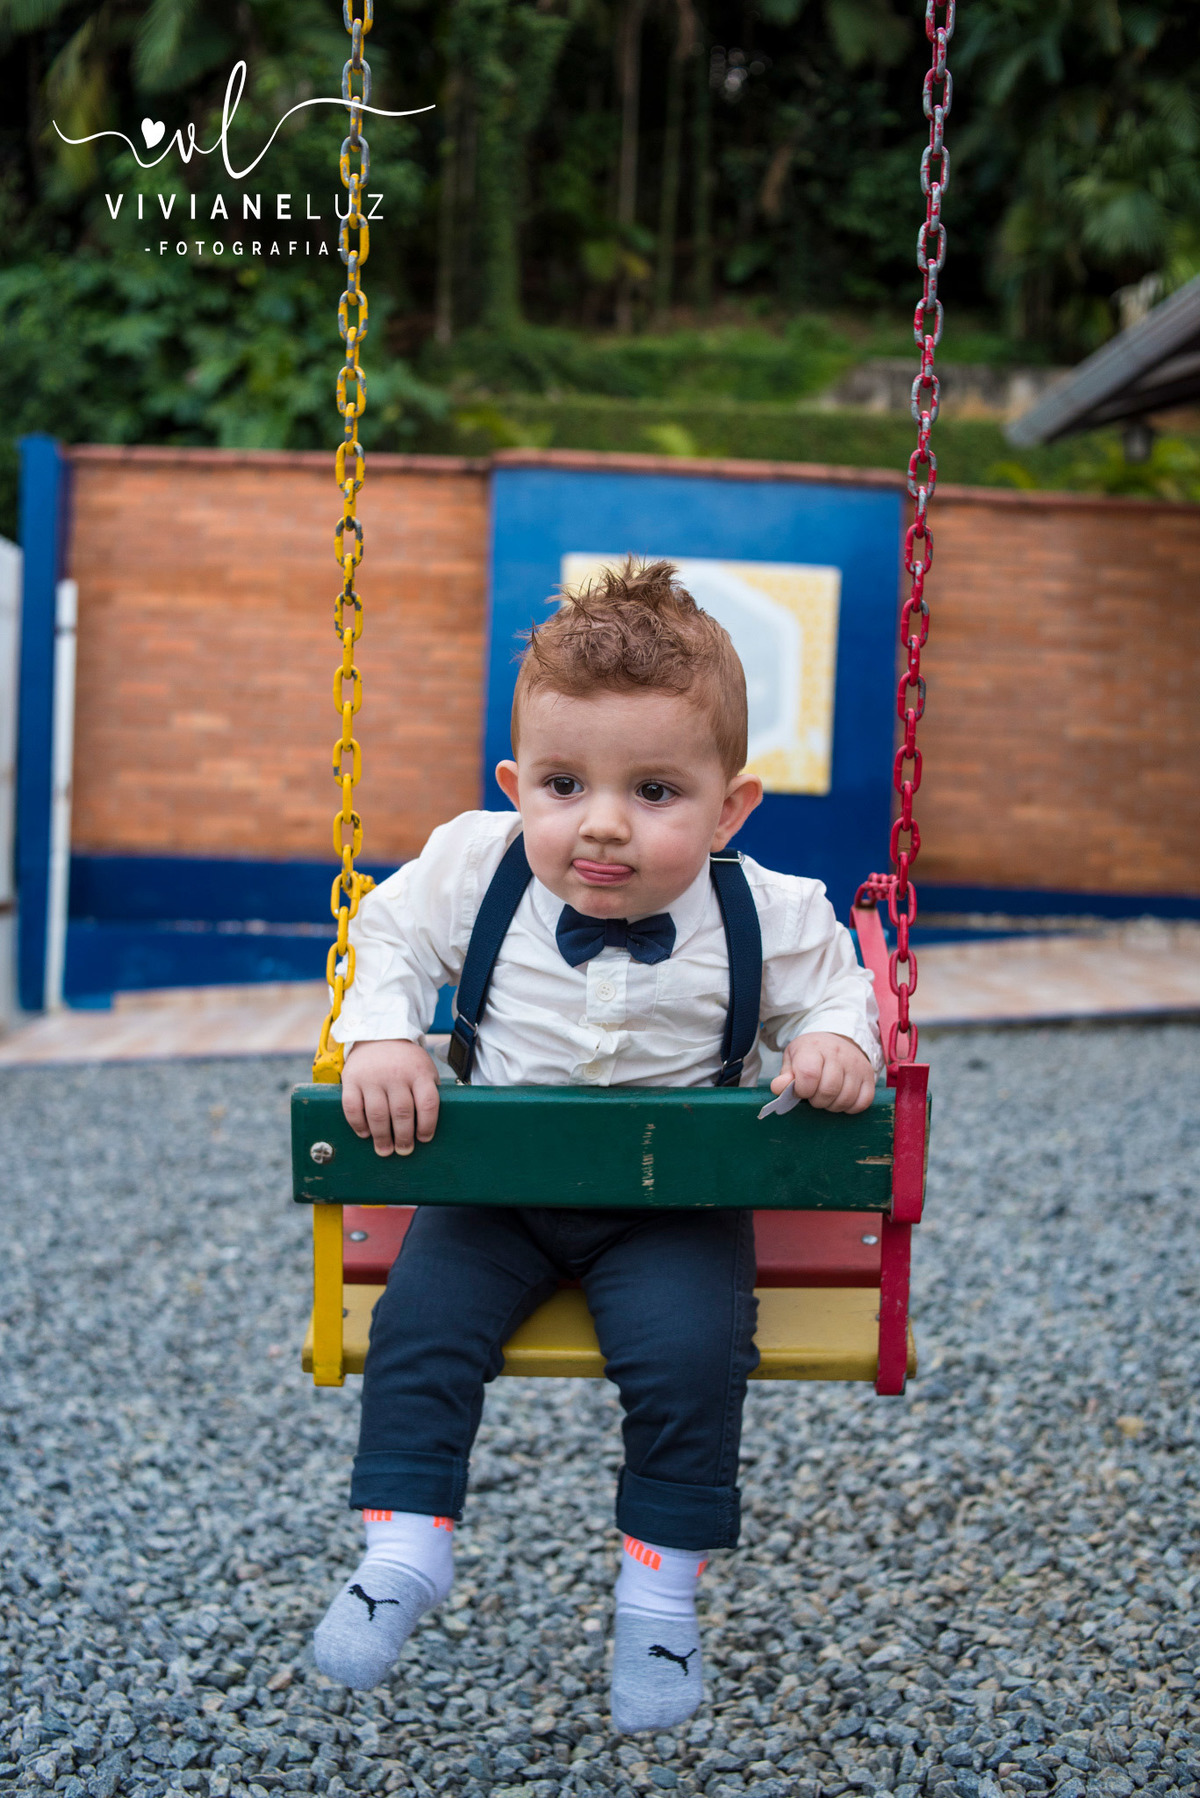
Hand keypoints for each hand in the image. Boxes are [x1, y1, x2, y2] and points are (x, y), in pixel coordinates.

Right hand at [342, 1039, 440, 1156]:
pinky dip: (358, 1124)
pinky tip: (365, 1134)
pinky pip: (352, 1107)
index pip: (427, 1103)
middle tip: (404, 1150)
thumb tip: (430, 1124)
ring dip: (382, 1137)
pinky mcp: (351, 1079)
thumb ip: (428, 1090)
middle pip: (402, 1112)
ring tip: (385, 1150)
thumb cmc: (405, 1060)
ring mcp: (372, 1077)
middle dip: (403, 1137)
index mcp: (419, 1072)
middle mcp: (396, 1074)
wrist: (378, 1035)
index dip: (427, 1125)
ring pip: (377, 1113)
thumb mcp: (424, 1068)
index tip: (424, 1138)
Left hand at [770, 1032, 875, 1114]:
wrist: (837, 1039)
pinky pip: (862, 1103)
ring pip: (845, 1099)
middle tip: (813, 1095)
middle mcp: (838, 1054)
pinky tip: (841, 1098)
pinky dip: (850, 1107)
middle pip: (828, 1090)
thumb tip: (778, 1088)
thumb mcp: (793, 1058)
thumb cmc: (811, 1054)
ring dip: (832, 1106)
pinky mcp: (869, 1077)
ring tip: (826, 1097)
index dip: (802, 1090)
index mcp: (814, 1048)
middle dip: (817, 1101)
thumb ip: (785, 1075)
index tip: (800, 1091)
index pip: (809, 1075)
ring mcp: (856, 1065)